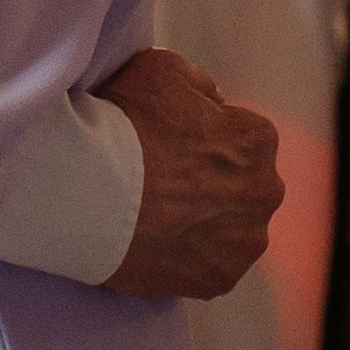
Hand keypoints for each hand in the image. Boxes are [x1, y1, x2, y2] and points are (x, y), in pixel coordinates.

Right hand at [94, 48, 281, 300]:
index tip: (170, 144)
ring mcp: (242, 243)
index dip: (203, 137)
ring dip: (206, 223)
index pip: (240, 136)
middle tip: (163, 182)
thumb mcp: (161, 69)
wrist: (85, 188)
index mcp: (256, 140)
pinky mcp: (217, 280)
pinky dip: (189, 258)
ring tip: (159, 216)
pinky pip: (209, 266)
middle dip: (213, 183)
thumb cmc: (121, 122)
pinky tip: (158, 243)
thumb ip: (198, 83)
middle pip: (243, 186)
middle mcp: (263, 193)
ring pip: (232, 230)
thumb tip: (212, 102)